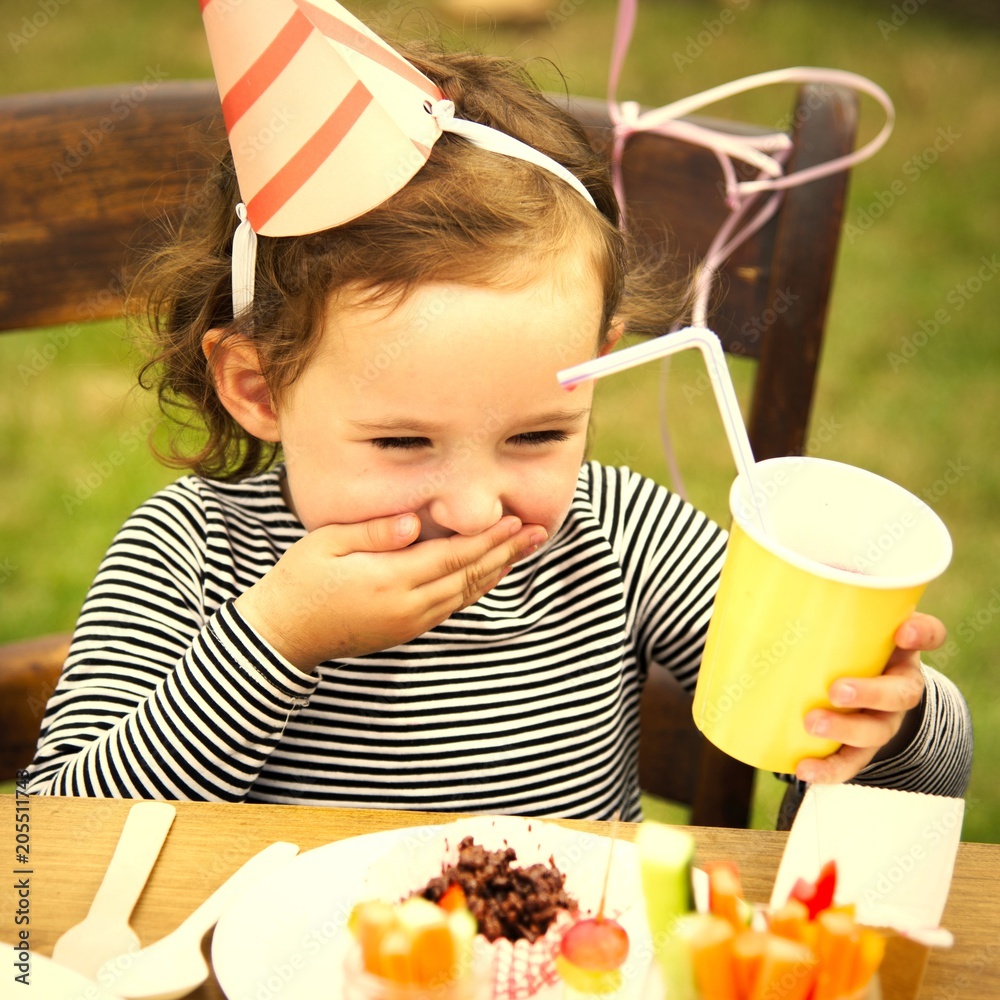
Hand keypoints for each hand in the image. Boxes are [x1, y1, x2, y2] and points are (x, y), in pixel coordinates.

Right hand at [235, 513, 544, 670]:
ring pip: (465, 594)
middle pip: (468, 576)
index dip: (487, 538)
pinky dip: (476, 588)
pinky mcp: (406, 630)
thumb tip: (413, 522)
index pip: (452, 556)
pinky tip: (489, 574)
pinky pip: (452, 607)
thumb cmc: (298, 581)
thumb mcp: (326, 545)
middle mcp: (408, 606)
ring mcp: (409, 622)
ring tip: (523, 550)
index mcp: (390, 580)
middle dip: (505, 553)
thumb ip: (374, 533)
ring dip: (497, 571)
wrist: (283, 635)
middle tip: (538, 532)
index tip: (516, 520)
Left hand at [794, 612, 944, 783]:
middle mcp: (899, 684)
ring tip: (812, 724)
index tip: (903, 632)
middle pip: (901, 692)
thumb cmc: (844, 646)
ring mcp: (884, 719)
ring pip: (878, 730)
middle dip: (870, 693)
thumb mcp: (843, 625)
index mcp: (900, 649)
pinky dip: (829, 769)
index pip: (928, 634)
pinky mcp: (863, 747)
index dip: (922, 634)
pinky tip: (805, 769)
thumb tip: (756, 584)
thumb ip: (817, 609)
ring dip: (846, 730)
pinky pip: (851, 762)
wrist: (856, 688)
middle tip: (836, 690)